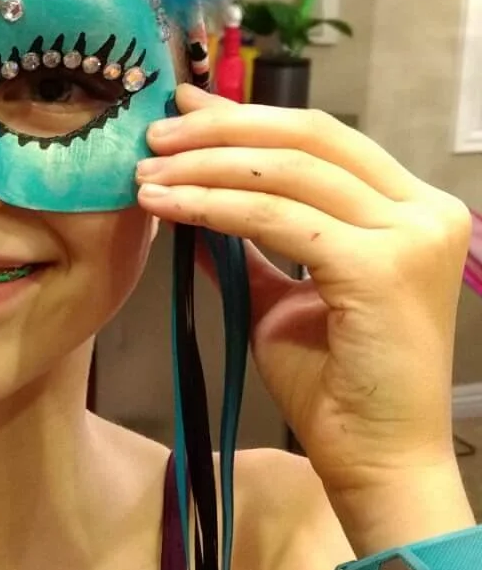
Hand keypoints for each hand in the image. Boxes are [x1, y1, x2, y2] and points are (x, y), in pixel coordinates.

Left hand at [134, 85, 471, 512]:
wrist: (375, 461)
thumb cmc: (337, 389)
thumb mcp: (284, 299)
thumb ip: (251, 245)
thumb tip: (192, 198)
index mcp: (412, 209)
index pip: (325, 139)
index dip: (249, 117)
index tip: (184, 108)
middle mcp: (424, 211)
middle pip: (311, 137)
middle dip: (222, 128)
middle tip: (154, 133)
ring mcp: (411, 236)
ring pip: (289, 172)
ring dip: (206, 165)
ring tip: (146, 173)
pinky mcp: (381, 267)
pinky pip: (278, 219)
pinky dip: (214, 206)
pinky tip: (167, 208)